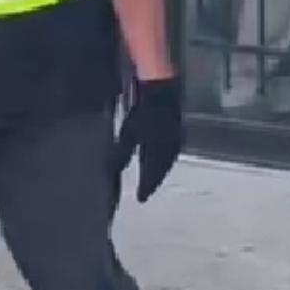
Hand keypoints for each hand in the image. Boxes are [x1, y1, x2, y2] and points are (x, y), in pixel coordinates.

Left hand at [111, 77, 182, 202]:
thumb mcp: (127, 132)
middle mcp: (169, 147)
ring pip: (168, 162)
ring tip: (153, 181)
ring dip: (160, 173)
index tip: (141, 199)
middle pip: (161, 170)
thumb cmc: (142, 111)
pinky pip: (172, 153)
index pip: (151, 173)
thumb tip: (112, 170)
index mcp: (157, 150)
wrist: (162, 90)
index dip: (145, 187)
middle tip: (146, 193)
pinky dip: (166, 162)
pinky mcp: (177, 132)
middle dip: (153, 182)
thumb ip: (121, 153)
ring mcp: (176, 139)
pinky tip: (161, 163)